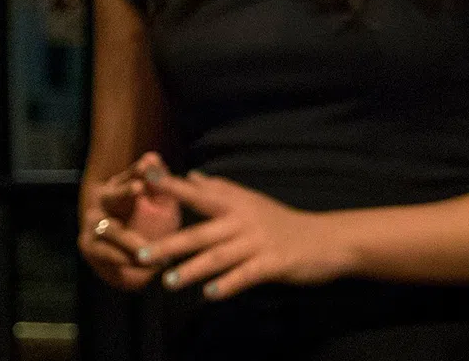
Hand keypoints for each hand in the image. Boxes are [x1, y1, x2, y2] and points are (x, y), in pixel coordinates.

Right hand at [78, 152, 183, 290]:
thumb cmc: (146, 228)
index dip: (138, 171)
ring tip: (148, 248)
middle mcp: (102, 202)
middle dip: (124, 192)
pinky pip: (105, 251)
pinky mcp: (88, 245)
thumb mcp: (157, 208)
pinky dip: (123, 258)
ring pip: (111, 230)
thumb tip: (153, 156)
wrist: (127, 265)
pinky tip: (139, 263)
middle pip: (112, 195)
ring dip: (130, 240)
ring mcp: (93, 223)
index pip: (128, 176)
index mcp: (118, 188)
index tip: (148, 163)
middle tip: (139, 188)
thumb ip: (157, 186)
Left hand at [142, 169, 356, 300]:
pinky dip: (227, 285)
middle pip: (200, 232)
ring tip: (168, 281)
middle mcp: (242, 220)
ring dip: (192, 269)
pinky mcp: (273, 263)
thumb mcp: (251, 201)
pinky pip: (246, 276)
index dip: (171, 186)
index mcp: (235, 203)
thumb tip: (191, 175)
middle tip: (142, 253)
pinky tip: (209, 294)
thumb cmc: (282, 221)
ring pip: (218, 256)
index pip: (197, 193)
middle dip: (170, 243)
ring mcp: (257, 242)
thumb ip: (220, 190)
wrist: (326, 239)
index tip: (145, 178)